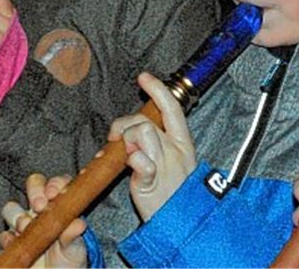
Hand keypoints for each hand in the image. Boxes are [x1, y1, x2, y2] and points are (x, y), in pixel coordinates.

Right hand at [0, 173, 86, 268]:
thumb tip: (79, 224)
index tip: (52, 194)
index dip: (54, 184)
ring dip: (17, 215)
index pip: (57, 183)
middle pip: (34, 185)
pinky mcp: (12, 241)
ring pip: (12, 208)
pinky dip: (7, 238)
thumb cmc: (70, 259)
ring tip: (26, 228)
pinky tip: (16, 242)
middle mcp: (42, 209)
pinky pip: (3, 235)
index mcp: (61, 205)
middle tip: (39, 206)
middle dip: (34, 191)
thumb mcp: (76, 248)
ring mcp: (25, 223)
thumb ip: (74, 235)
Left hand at [108, 71, 196, 220]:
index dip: (158, 89)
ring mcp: (164, 165)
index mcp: (182, 141)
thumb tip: (133, 129)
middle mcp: (175, 149)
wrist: (182, 221)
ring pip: (141, 133)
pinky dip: (134, 159)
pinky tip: (131, 164)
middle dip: (125, 125)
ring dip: (125, 141)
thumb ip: (156, 142)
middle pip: (146, 121)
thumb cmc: (174, 191)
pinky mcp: (151, 182)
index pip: (172, 107)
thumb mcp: (173, 161)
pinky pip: (142, 162)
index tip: (144, 77)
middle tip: (116, 139)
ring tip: (122, 156)